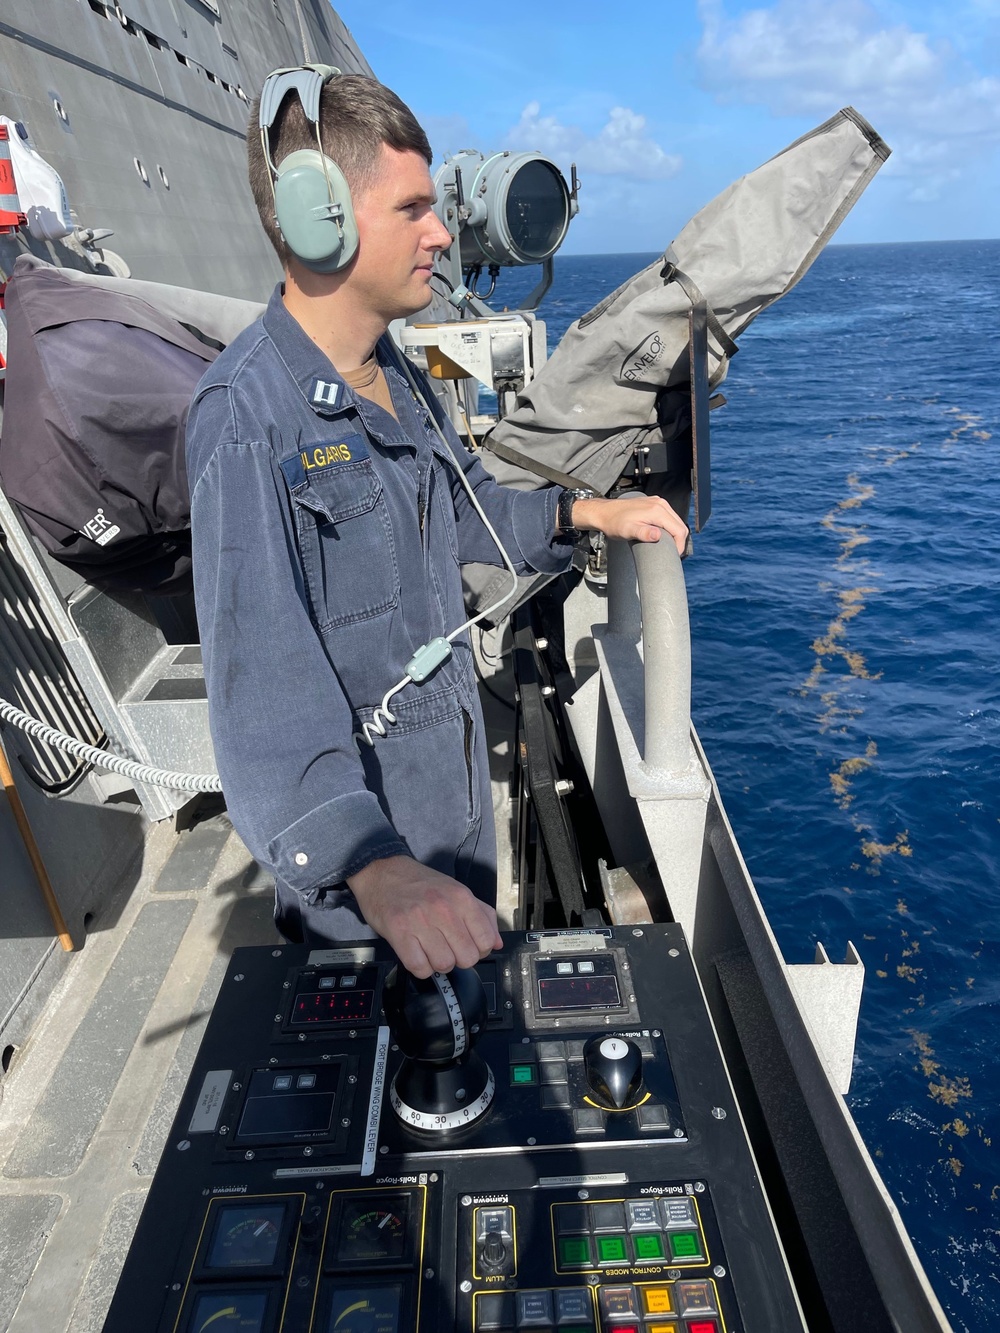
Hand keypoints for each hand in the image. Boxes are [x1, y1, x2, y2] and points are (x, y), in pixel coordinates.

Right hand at [347, 855, 502, 977]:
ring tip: (430, 950)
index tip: (468, 945)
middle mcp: (443, 909)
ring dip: (438, 964)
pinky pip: (419, 967)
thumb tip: (497, 943)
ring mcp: (420, 920)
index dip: (479, 950)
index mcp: (462, 898)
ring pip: (444, 965)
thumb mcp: (457, 891)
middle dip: (459, 959)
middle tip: (448, 949)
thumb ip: (482, 915)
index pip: (486, 941)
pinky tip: (417, 954)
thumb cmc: (420, 884)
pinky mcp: (399, 932)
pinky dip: (420, 967)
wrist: (383, 872)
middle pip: (467, 958)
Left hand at [573, 494, 688, 555]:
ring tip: (667, 547)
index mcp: (657, 510)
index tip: (674, 556)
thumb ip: (643, 533)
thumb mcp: (628, 531)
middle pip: (680, 525)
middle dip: (679, 541)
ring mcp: (658, 502)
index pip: (679, 530)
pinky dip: (669, 528)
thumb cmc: (614, 523)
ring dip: (675, 534)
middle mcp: (660, 504)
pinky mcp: (654, 504)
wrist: (604, 512)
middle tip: (671, 554)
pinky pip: (669, 517)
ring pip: (676, 521)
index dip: (679, 546)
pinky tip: (662, 536)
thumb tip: (658, 536)